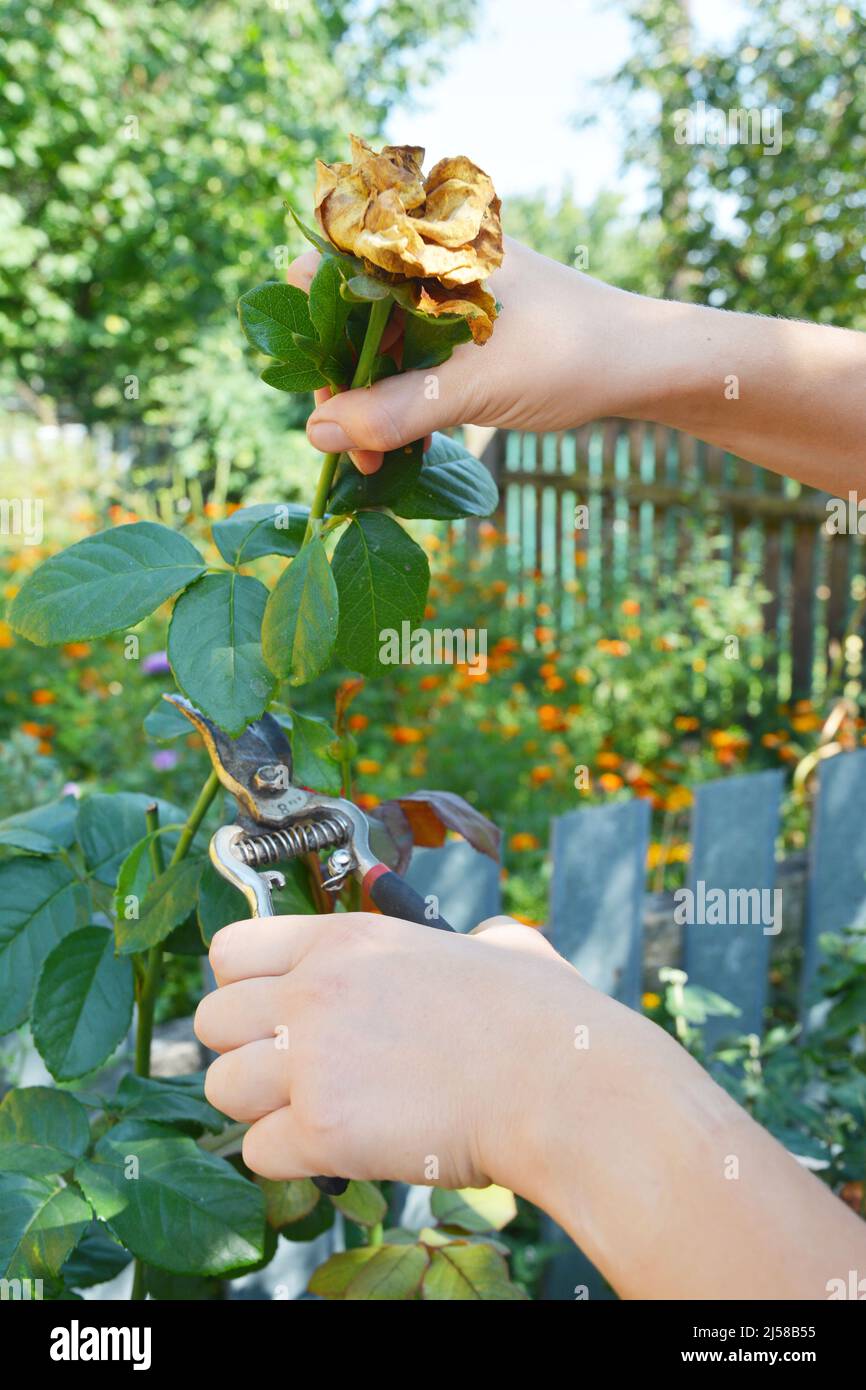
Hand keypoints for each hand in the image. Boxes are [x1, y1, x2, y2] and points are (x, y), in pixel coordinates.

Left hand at [194, 910, 578, 1190]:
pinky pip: (258, 1154)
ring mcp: (312, 1059)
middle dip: (244, 1051)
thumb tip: (487, 945)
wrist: (565, 1086)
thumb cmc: (546, 1018)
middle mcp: (314, 989)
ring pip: (221, 1089)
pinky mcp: (322, 1129)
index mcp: (348, 937)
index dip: (243, 985)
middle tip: (295, 1074)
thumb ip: (467, 940)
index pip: (230, 950)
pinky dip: (291, 1161)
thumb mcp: (498, 946)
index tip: (274, 1012)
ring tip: (318, 1116)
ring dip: (261, 1109)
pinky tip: (340, 1151)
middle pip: (209, 1021)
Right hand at [287, 238, 642, 473]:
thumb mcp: (475, 388)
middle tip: (352, 450)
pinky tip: (402, 446)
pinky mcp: (462, 329)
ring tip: (377, 461)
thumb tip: (318, 435)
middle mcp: (427, 260)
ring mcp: (444, 294)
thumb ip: (395, 412)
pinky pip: (409, 360)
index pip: (327, 269)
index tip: (325, 400)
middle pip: (346, 317)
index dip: (311, 335)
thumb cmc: (570, 356)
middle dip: (341, 384)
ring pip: (377, 346)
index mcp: (426, 245)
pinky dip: (399, 402)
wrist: (646, 363)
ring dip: (368, 402)